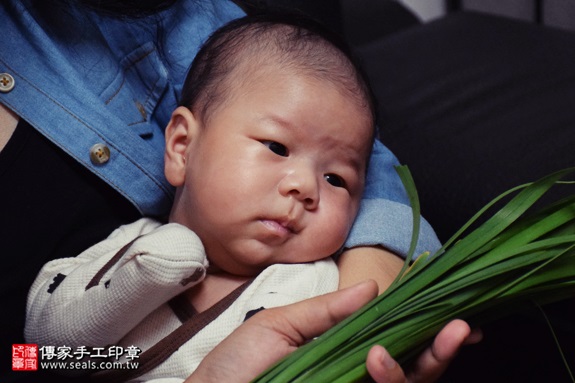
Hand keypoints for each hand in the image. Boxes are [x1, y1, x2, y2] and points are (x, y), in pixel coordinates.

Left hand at [188, 280, 478, 382]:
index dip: (428, 333)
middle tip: (461, 328)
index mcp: (343, 356)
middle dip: (440, 352)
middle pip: (413, 372)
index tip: (455, 315)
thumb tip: (372, 288)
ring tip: (383, 351)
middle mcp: (354, 380)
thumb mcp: (279, 326)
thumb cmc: (235, 366)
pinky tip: (377, 362)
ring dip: (409, 369)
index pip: (396, 345)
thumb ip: (327, 310)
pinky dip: (389, 382)